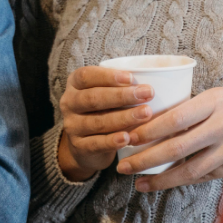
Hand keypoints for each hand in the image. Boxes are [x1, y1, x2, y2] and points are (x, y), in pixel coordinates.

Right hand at [55, 66, 154, 182]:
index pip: (86, 76)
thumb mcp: (105, 95)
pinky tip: (127, 138)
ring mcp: (72, 126)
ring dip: (123, 117)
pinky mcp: (79, 147)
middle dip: (122, 96)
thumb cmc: (103, 111)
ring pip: (97, 121)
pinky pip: (96, 143)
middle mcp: (69, 103)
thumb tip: (154, 78)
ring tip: (146, 114)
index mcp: (74, 84)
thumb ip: (119, 86)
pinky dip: (113, 141)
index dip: (108, 76)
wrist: (85, 146)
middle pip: (93, 98)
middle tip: (147, 94)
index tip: (132, 78)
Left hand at [117, 86, 222, 191]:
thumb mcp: (213, 96)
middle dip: (146, 159)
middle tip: (124, 167)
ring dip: (161, 179)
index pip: (175, 118)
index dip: (149, 130)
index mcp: (215, 102)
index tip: (129, 138)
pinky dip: (181, 181)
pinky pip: (203, 177)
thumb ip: (188, 109)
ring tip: (139, 183)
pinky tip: (163, 183)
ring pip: (189, 171)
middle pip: (177, 148)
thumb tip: (148, 121)